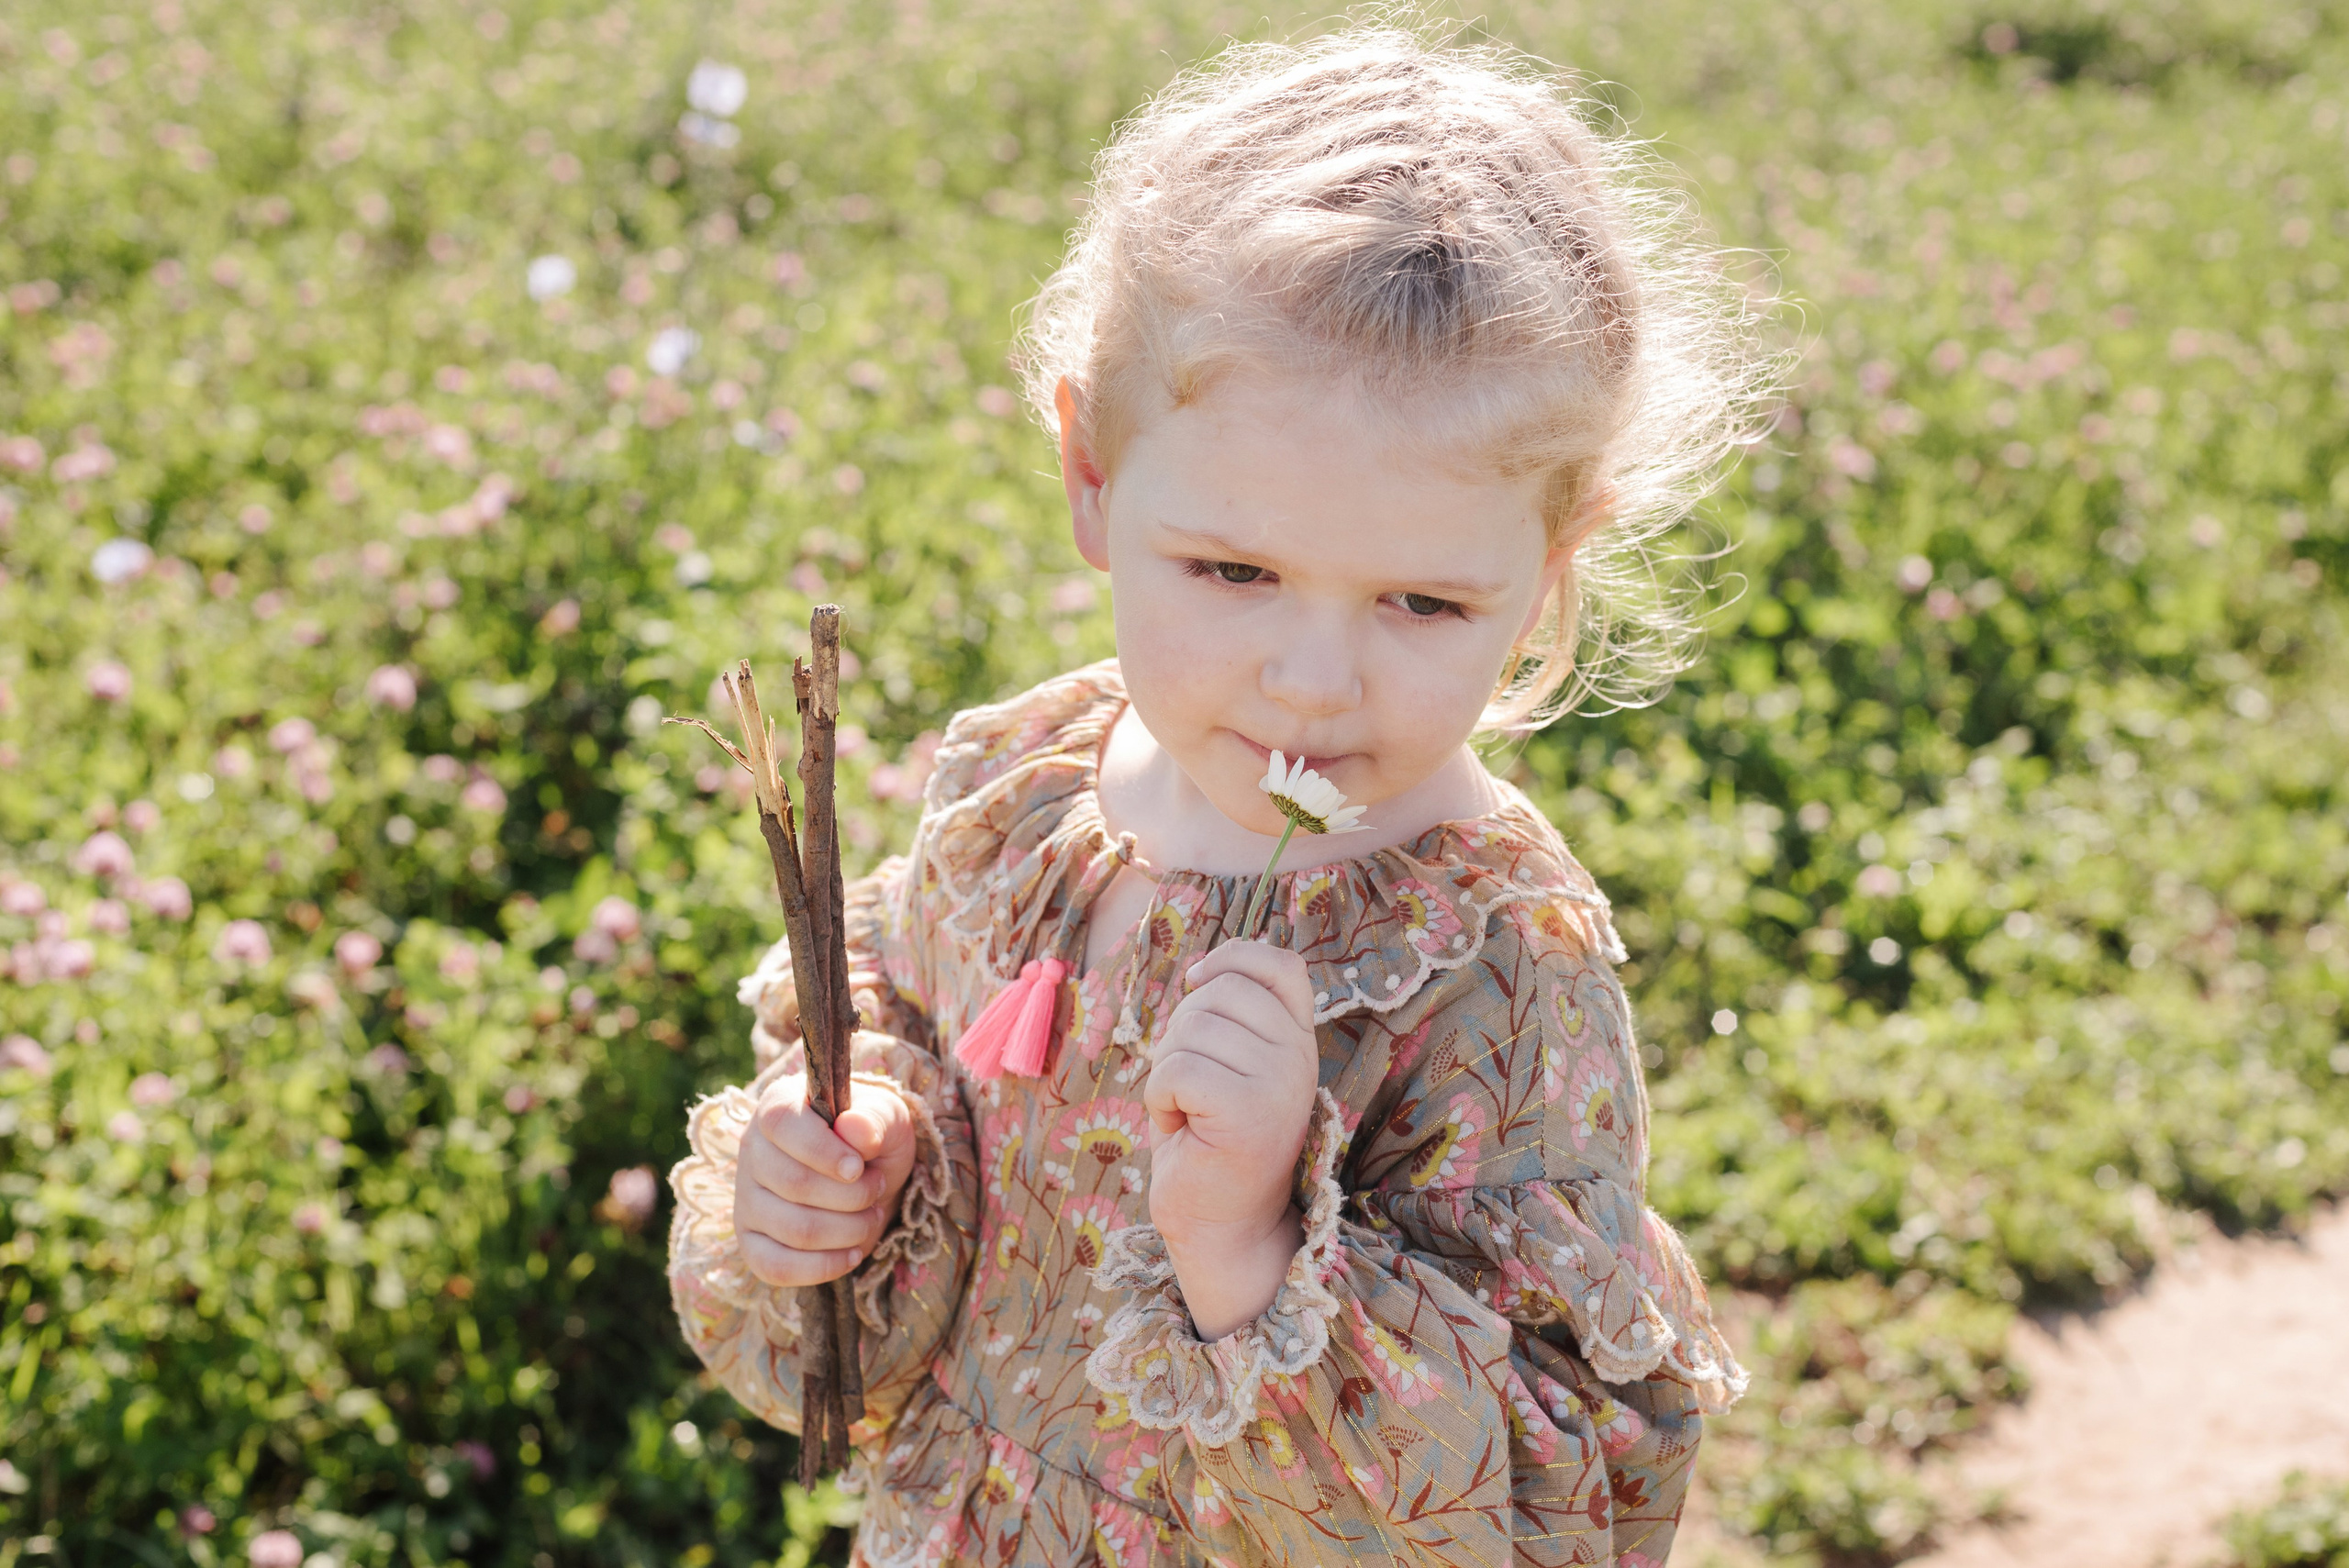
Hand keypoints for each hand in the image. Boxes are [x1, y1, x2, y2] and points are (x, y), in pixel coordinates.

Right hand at [736, 1072, 916, 1287]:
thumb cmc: (871, 1139)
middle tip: (878, 1187)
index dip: (823, 1150)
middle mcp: (751, 1150)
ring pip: (794, 1229)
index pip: (783, 1124)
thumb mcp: (886, 1116)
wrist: (867, 1177)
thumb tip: (855, 1131)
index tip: (858, 1168)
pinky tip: (854, 1253)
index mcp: (777, 1106)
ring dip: (849, 1230)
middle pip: (794, 1184)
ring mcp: (746, 1199)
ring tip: (871, 1215)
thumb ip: (875, 1117)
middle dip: (852, 1195)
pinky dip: (824, 1267)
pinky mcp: (751, 1242)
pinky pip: (776, 1267)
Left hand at [1144, 940, 1318, 1337]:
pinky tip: (1180, 1129)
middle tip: (1191, 1089)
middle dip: (1180, 1034)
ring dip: (1167, 1073)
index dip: (1234, 957)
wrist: (1221, 1226)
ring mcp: (1280, 1084)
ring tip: (1188, 1114)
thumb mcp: (1227, 1067)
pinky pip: (1176, 1071)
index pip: (1282, 966)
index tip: (1198, 980)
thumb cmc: (1208, 1143)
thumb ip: (1229, 1018)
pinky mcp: (1249, 1112)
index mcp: (1298, 1041)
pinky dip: (1159, 1099)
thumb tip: (1204, 969)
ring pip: (1189, 1031)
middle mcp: (1299, 1057)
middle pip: (1217, 992)